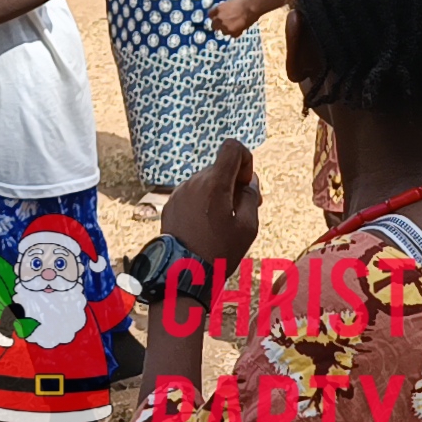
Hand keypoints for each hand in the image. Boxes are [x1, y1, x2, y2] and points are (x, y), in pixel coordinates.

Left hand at [161, 139, 260, 264]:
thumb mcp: (247, 227)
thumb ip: (251, 197)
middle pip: (220, 168)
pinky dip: (202, 203)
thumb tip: (248, 181)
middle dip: (233, 183)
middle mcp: (194, 182)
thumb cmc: (218, 252)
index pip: (232, 147)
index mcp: (214, 183)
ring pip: (206, 182)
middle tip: (240, 211)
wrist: (182, 274)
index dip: (245, 161)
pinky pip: (193, 194)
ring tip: (222, 224)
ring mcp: (179, 192)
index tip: (245, 185)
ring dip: (218, 194)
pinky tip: (205, 227)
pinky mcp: (170, 204)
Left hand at [207, 0, 259, 37]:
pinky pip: (232, 35)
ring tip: (235, 26)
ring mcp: (225, 27)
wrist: (251, 8)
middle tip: (225, 24)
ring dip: (227, 29)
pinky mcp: (233, 33)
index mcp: (217, 10)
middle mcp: (219, 19)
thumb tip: (223, 12)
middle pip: (214, 25)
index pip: (210, 15)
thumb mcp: (229, 3)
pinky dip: (235, 32)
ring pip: (223, 31)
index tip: (217, 17)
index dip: (214, 16)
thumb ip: (223, 9)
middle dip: (218, 25)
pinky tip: (240, 28)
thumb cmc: (242, 2)